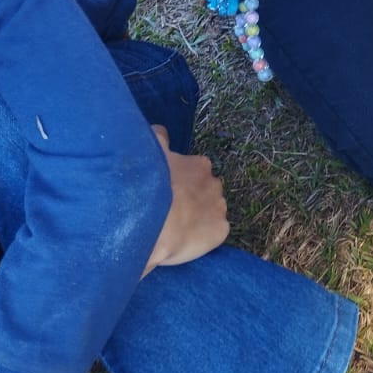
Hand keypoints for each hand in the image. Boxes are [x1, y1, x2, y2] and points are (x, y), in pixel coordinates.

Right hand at [143, 126, 228, 272]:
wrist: (156, 223)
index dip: (180, 182)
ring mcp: (220, 207)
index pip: (195, 170)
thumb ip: (159, 138)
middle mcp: (215, 183)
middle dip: (192, 199)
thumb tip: (161, 130)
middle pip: (205, 191)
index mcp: (200, 165)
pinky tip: (184, 241)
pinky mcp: (221, 230)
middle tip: (171, 211)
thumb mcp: (152, 152)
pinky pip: (214, 233)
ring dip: (198, 218)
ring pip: (211, 212)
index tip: (167, 191)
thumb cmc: (152, 186)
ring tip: (177, 229)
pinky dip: (203, 237)